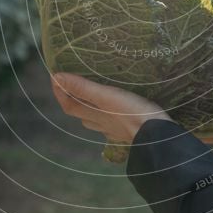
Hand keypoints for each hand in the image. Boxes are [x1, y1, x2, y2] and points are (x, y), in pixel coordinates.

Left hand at [51, 73, 171, 143]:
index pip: (69, 104)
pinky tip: (114, 112)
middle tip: (70, 83)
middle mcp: (102, 124)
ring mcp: (115, 130)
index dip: (60, 91)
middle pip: (81, 113)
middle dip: (72, 99)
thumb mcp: (107, 97)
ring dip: (88, 108)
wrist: (158, 136)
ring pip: (95, 120)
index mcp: (94, 115)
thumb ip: (83, 88)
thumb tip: (56, 78)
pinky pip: (111, 123)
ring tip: (90, 96)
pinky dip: (106, 115)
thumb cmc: (133, 113)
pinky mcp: (129, 131)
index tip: (54, 76)